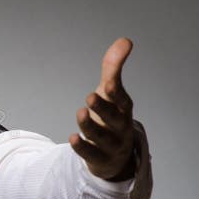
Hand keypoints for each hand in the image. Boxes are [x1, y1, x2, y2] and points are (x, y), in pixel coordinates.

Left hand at [69, 38, 135, 180]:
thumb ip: (113, 68)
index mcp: (123, 109)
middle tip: (90, 96)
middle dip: (103, 108)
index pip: (122, 100)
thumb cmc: (111, 116)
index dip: (116, 93)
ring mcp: (111, 145)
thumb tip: (125, 40)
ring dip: (90, 126)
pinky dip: (82, 147)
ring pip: (101, 136)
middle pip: (113, 118)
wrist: (117, 154)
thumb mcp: (111, 93)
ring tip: (80, 112)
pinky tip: (73, 137)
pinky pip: (91, 154)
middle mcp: (119, 127)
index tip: (109, 83)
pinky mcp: (99, 159)